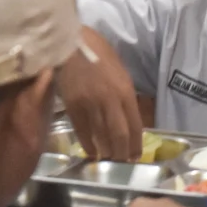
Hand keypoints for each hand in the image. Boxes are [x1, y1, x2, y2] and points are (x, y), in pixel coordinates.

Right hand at [56, 26, 143, 161]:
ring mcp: (91, 105)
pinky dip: (88, 144)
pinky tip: (91, 152)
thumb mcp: (119, 70)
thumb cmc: (97, 52)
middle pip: (119, 135)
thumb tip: (126, 113)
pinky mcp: (73, 106)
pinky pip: (83, 131)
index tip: (136, 156)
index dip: (136, 143)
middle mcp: (110, 100)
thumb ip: (123, 92)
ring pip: (101, 136)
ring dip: (106, 151)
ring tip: (109, 160)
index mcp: (125, 90)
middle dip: (122, 152)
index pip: (135, 124)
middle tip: (122, 162)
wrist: (70, 44)